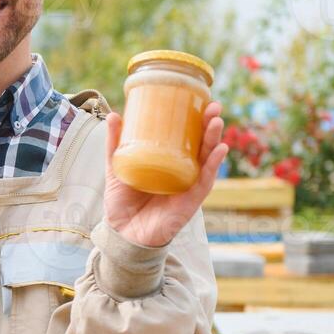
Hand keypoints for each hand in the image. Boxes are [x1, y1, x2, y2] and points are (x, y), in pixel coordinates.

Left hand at [104, 102, 226, 247]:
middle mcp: (183, 172)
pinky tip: (219, 150)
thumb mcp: (117, 167)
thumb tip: (114, 115)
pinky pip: (205, 181)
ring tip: (217, 122)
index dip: (196, 120)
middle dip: (210, 125)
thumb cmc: (123, 202)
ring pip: (207, 160)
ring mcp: (188, 186)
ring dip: (214, 140)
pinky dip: (213, 165)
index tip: (201, 100)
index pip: (187, 138)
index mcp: (169, 163)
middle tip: (214, 106)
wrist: (122, 233)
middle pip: (201, 145)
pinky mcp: (190, 201)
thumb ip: (116, 144)